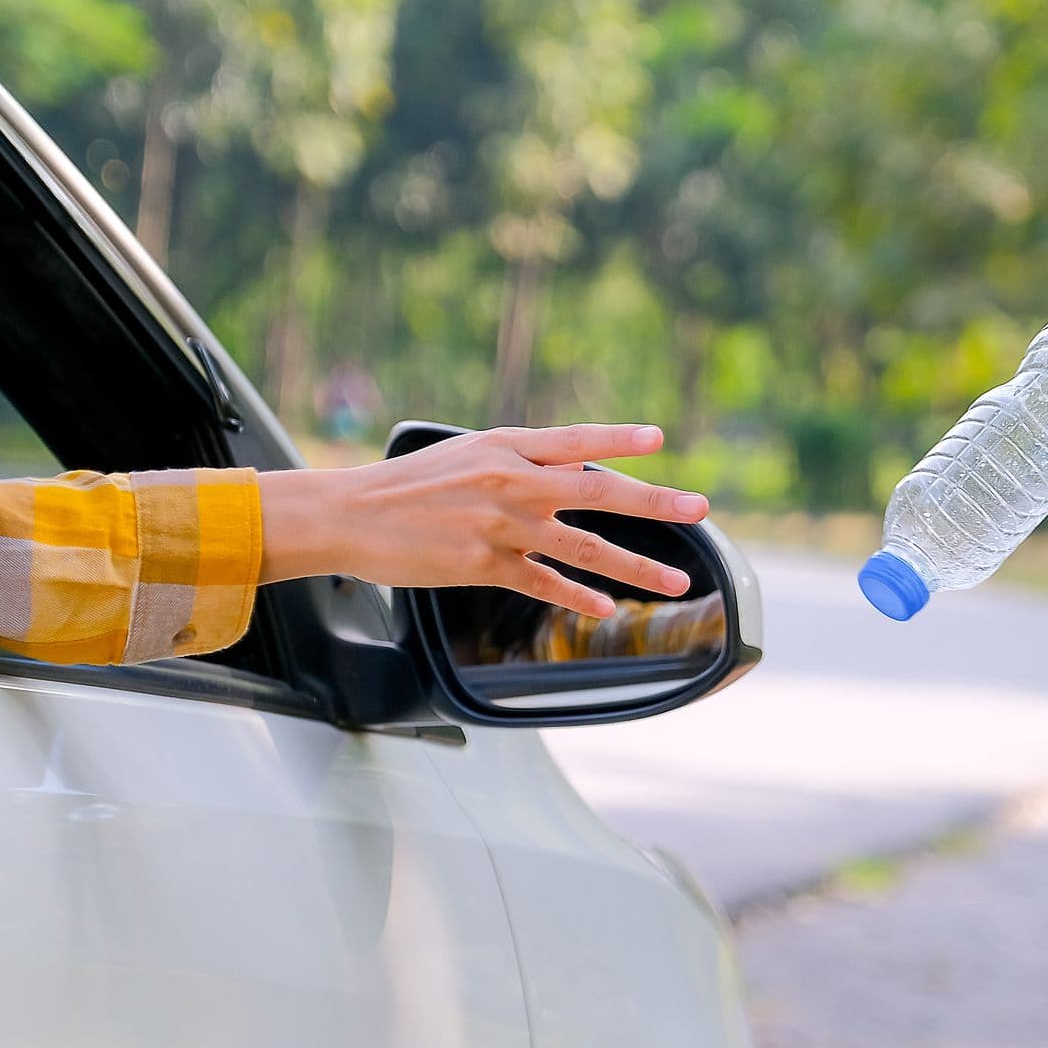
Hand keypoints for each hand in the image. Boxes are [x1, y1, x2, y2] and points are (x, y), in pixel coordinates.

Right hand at [257, 423, 710, 616]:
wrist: (349, 514)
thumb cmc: (404, 486)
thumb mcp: (464, 454)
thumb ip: (516, 462)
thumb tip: (564, 470)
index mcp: (505, 446)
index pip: (575, 439)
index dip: (619, 439)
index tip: (660, 440)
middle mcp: (511, 482)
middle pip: (598, 491)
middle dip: (656, 502)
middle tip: (699, 509)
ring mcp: (501, 525)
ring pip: (584, 547)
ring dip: (636, 567)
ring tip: (675, 583)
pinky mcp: (485, 564)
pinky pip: (545, 583)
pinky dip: (579, 597)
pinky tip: (607, 608)